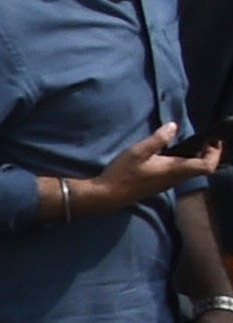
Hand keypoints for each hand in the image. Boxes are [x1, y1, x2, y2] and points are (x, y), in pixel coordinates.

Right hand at [86, 126, 223, 215]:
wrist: (108, 195)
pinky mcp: (160, 184)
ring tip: (191, 144)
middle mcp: (175, 178)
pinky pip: (181, 173)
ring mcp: (168, 183)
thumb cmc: (123, 173)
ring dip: (197, 158)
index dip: (214, 153)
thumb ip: (158, 139)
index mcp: (174, 169)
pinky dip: (185, 163)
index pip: (206, 166)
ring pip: (192, 171)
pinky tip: (173, 155)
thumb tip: (173, 126)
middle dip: (208, 154)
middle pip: (203, 169)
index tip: (211, 140)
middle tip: (204, 140)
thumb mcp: (138, 151)